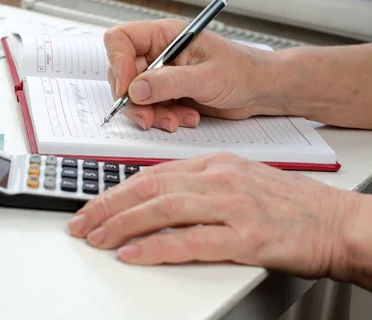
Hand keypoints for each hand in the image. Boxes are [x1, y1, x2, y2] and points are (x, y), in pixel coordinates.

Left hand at [67, 153, 358, 281]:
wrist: (338, 222)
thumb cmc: (290, 206)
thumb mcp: (239, 182)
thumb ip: (199, 187)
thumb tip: (157, 198)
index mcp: (214, 164)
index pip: (152, 173)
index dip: (117, 190)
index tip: (93, 205)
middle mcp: (219, 178)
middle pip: (149, 187)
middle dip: (108, 205)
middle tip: (81, 222)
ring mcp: (233, 205)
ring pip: (163, 208)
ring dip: (123, 224)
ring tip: (97, 237)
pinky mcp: (247, 235)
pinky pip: (190, 240)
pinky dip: (157, 246)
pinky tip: (133, 254)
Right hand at [104, 19, 278, 130]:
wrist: (261, 90)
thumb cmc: (243, 71)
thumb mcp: (206, 77)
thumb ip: (168, 82)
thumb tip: (135, 89)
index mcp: (166, 35)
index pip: (121, 40)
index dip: (118, 63)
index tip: (128, 89)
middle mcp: (159, 53)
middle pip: (123, 73)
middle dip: (134, 99)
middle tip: (148, 116)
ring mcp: (162, 74)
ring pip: (134, 95)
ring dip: (150, 113)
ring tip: (175, 120)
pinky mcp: (167, 93)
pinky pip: (150, 108)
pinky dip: (163, 118)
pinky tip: (186, 118)